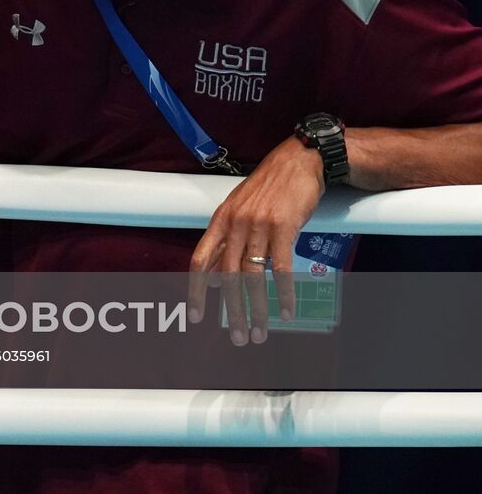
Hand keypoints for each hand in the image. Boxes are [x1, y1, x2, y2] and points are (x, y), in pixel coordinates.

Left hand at [188, 137, 324, 345]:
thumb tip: (215, 274)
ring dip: (256, 308)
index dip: (197, 289)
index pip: (201, 260)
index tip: (196, 315)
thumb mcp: (239, 208)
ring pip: (253, 276)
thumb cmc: (270, 186)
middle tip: (236, 335)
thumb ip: (228, 239)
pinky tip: (287, 311)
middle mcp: (235, 224)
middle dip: (231, 310)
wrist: (299, 161)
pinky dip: (284, 293)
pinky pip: (282, 268)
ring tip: (259, 331)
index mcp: (220, 220)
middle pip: (228, 275)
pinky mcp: (283, 227)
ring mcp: (258, 225)